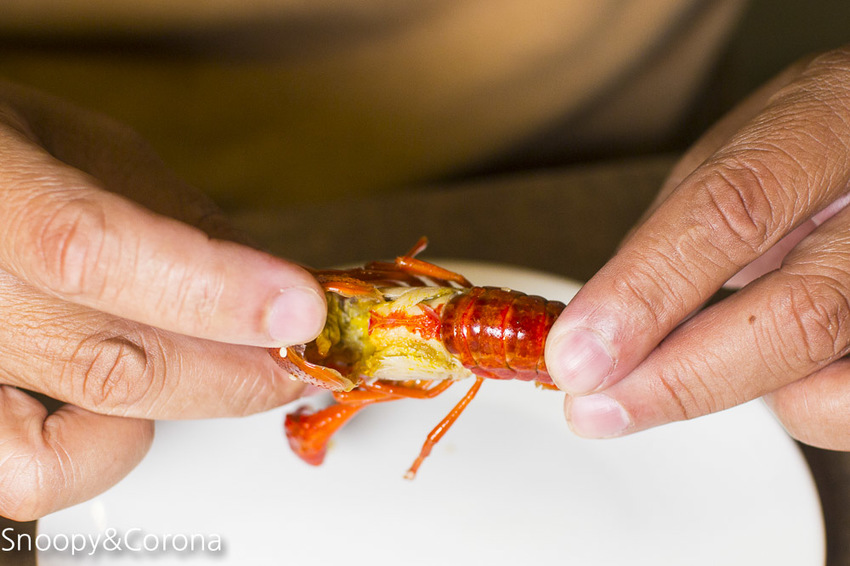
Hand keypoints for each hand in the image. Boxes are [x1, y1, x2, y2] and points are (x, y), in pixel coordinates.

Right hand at [0, 80, 325, 519]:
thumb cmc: (1, 151)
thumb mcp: (90, 148)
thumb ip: (176, 216)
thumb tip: (271, 284)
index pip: (92, 251)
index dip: (213, 289)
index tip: (302, 306)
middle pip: (115, 362)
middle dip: (245, 365)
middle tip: (309, 350)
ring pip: (88, 426)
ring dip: (197, 400)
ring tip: (242, 367)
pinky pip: (33, 476)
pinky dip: (105, 454)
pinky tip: (139, 409)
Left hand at [545, 47, 849, 449]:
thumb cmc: (807, 145)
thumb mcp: (735, 155)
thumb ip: (676, 233)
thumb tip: (597, 331)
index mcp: (827, 122)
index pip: (732, 210)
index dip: (645, 291)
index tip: (576, 354)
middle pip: (798, 314)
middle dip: (677, 379)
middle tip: (595, 408)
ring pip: (831, 387)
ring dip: (738, 392)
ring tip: (705, 356)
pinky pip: (849, 412)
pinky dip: (795, 403)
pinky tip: (773, 362)